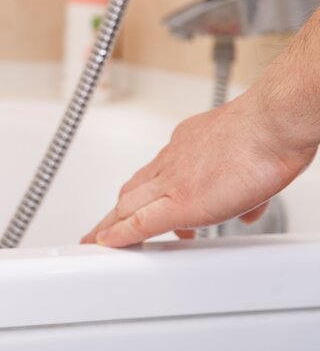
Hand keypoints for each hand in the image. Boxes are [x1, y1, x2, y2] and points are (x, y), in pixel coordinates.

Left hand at [81, 93, 316, 246]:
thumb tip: (246, 209)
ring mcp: (172, 182)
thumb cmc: (267, 135)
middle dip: (116, 213)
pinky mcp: (180, 203)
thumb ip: (242, 187)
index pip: (152, 175)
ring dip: (112, 225)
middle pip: (131, 190)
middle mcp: (172, 163)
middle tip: (104, 229)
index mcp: (185, 148)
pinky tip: (109, 244)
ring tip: (99, 241)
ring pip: (128, 205)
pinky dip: (122, 234)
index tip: (132, 207)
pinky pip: (141, 222)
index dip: (142, 195)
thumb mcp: (248, 160)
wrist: (271, 126)